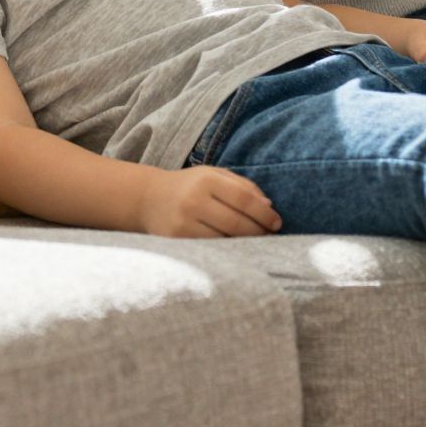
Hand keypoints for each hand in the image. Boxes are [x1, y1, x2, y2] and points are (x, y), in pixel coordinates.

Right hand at [137, 166, 281, 237]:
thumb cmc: (190, 186)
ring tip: (257, 244)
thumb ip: (243, 186)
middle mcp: (193, 201)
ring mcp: (183, 223)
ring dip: (245, 244)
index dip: (264, 213)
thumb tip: (268, 205)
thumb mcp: (214, 175)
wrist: (148, 199)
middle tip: (270, 236)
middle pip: (236, 222)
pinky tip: (236, 250)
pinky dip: (226, 251)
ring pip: (223, 240)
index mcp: (206, 180)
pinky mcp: (176, 241)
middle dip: (258, 232)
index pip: (244, 198)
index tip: (277, 222)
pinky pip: (209, 249)